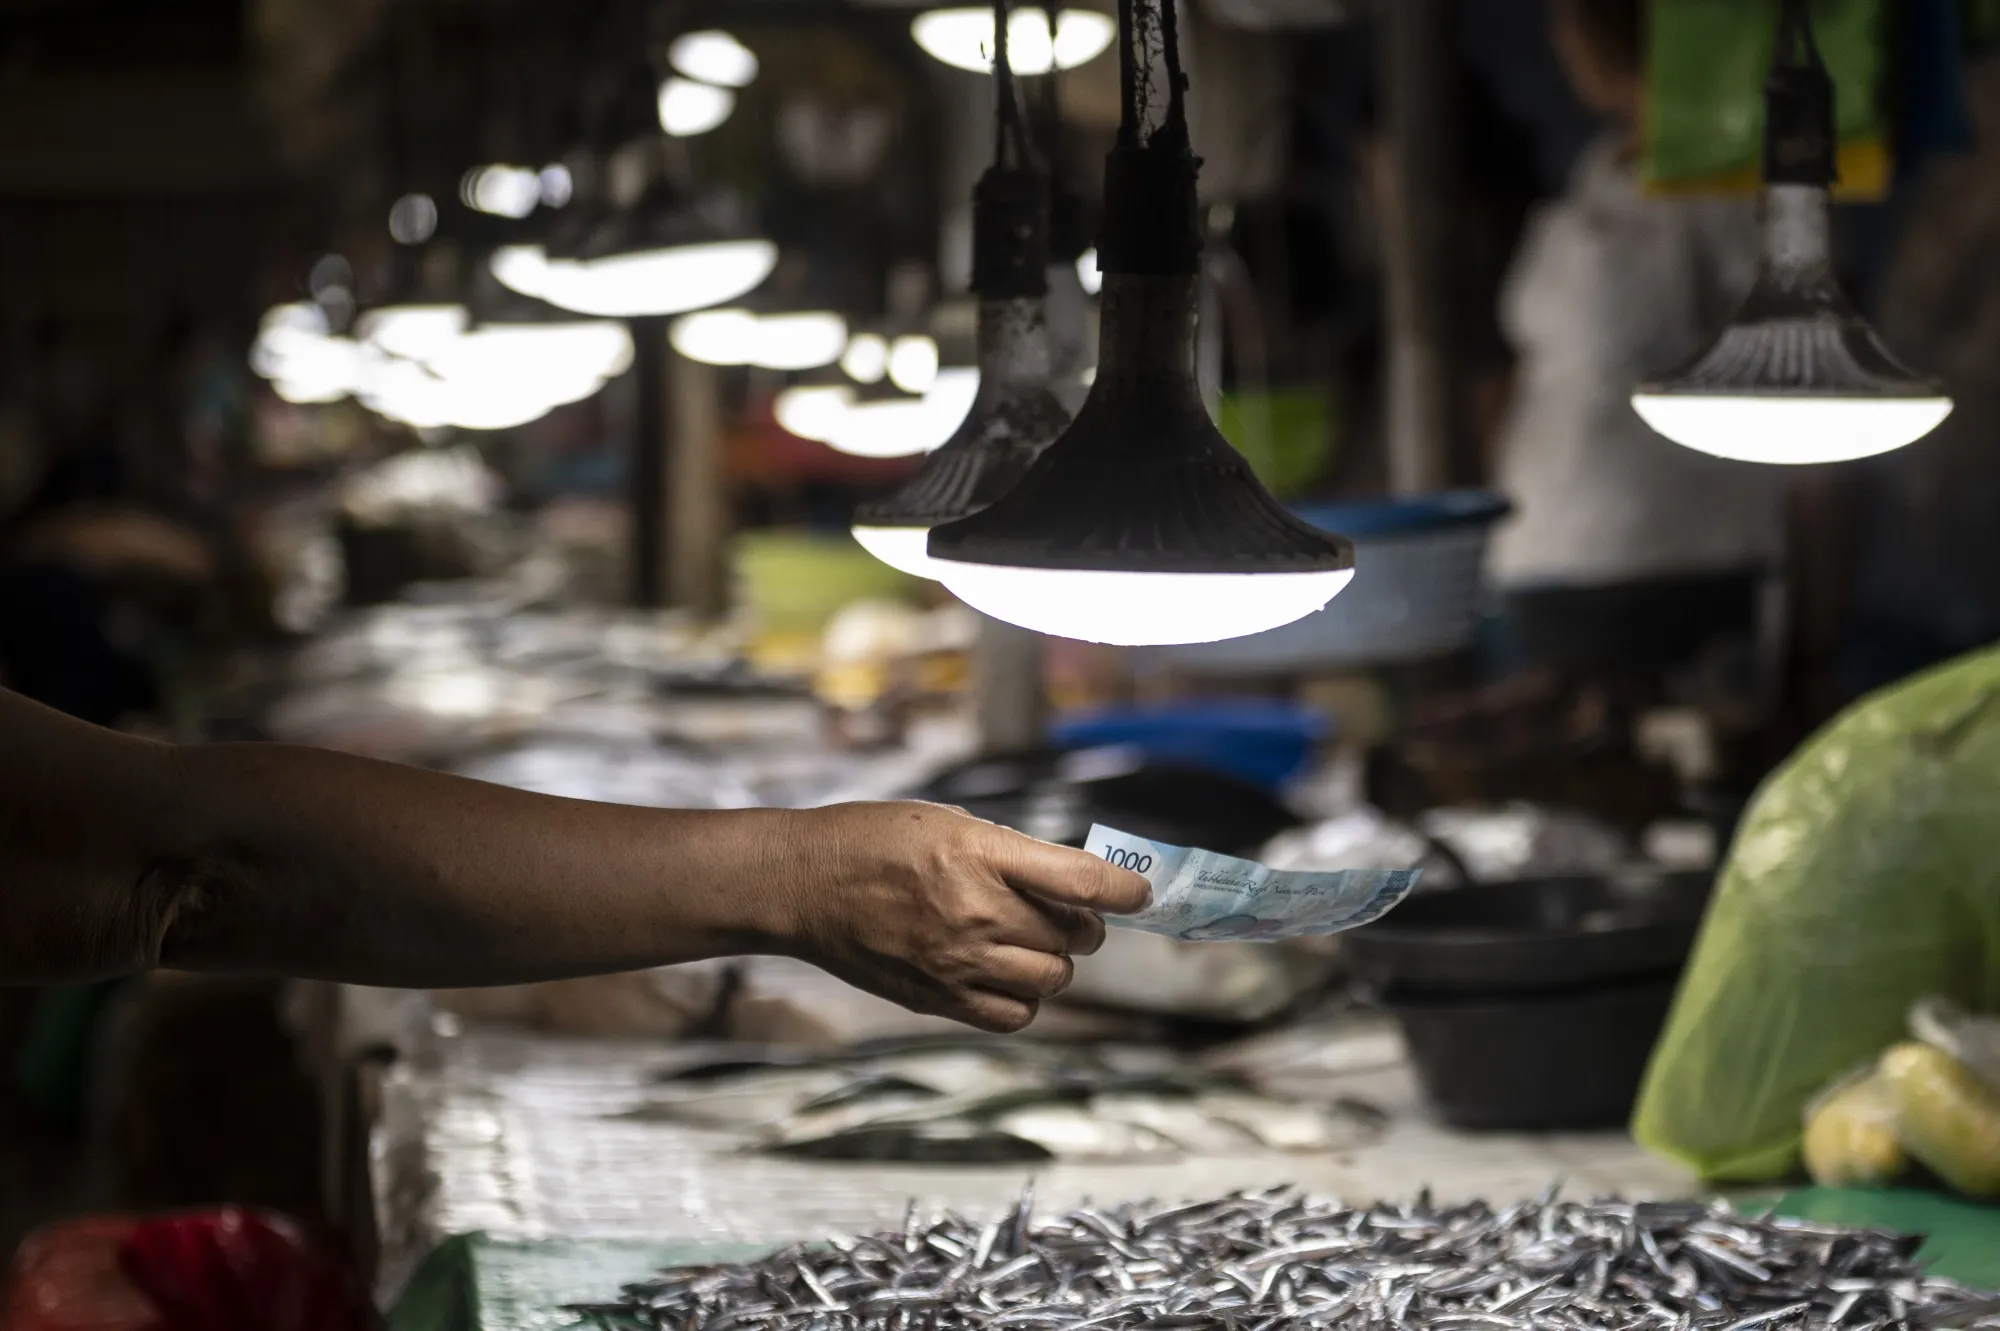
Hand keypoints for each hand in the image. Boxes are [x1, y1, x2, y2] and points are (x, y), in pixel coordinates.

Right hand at [777, 802, 1151, 1032]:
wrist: (804, 885)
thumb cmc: (873, 841)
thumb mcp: (949, 822)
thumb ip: (1013, 854)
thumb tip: (1074, 882)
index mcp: (978, 852)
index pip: (1080, 880)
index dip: (1125, 890)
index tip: (1141, 894)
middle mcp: (974, 911)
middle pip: (1074, 936)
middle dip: (1083, 926)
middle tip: (1065, 913)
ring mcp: (957, 961)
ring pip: (1053, 980)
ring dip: (1056, 963)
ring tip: (1032, 943)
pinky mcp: (938, 998)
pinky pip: (1015, 1015)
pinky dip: (1026, 998)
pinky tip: (1007, 974)